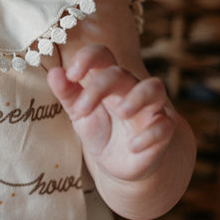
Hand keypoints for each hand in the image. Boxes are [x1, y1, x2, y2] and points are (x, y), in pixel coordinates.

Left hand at [47, 43, 175, 183]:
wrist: (124, 164)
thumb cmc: (102, 130)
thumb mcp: (80, 114)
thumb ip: (68, 93)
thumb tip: (54, 73)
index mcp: (107, 81)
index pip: (102, 55)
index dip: (88, 57)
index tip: (71, 74)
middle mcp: (130, 89)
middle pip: (121, 73)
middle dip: (101, 86)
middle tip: (82, 109)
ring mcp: (149, 109)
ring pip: (154, 87)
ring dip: (138, 97)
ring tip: (122, 112)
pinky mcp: (162, 130)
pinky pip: (164, 125)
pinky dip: (150, 134)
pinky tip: (134, 146)